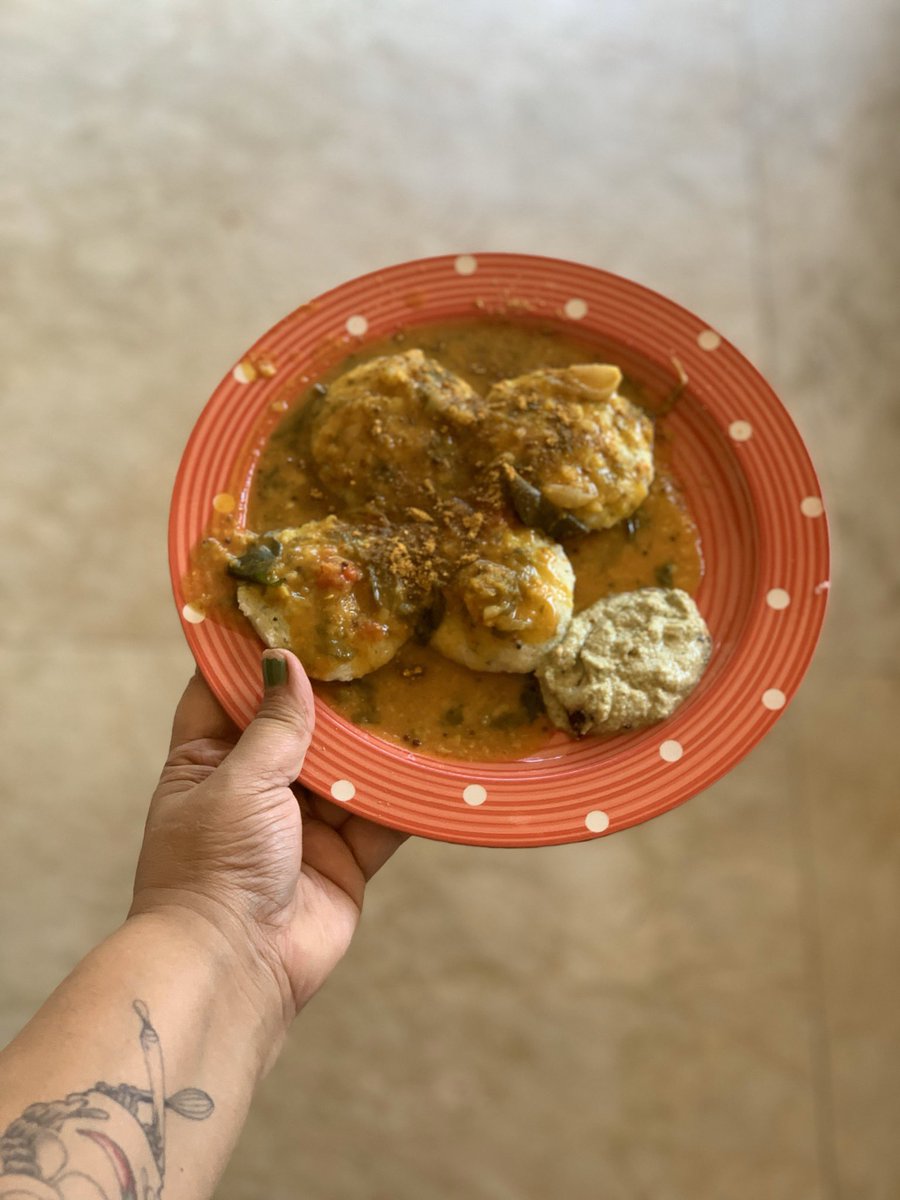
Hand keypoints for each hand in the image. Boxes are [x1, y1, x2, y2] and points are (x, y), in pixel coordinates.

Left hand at [131, 651, 405, 1026]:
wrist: (235, 968)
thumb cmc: (214, 868)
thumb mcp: (238, 781)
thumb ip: (274, 725)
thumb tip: (287, 662)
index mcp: (206, 762)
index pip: (226, 693)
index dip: (253, 655)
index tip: (287, 609)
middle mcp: (255, 787)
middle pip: (299, 726)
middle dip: (332, 693)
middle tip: (372, 640)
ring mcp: (303, 823)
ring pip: (348, 768)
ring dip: (376, 739)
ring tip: (414, 684)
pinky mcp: (346, 857)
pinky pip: (382, 816)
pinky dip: (407, 794)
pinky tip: (437, 756)